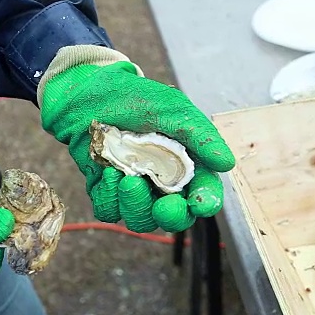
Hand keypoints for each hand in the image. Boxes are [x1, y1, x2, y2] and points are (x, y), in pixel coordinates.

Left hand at [40, 60, 234, 232]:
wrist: (88, 94)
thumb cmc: (134, 98)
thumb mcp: (173, 110)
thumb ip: (200, 136)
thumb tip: (226, 163)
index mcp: (186, 164)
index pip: (203, 193)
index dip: (205, 202)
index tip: (200, 202)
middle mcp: (162, 182)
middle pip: (175, 217)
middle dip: (172, 215)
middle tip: (164, 206)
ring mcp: (134, 189)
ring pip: (141, 220)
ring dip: (135, 203)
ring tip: (125, 176)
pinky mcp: (107, 191)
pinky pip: (110, 211)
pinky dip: (109, 196)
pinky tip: (107, 172)